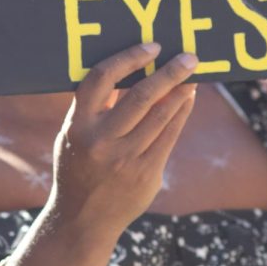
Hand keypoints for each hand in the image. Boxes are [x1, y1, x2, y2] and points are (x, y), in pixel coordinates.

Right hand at [49, 42, 196, 235]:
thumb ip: (96, 105)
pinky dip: (181, 113)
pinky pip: (169, 136)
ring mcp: (124, 159)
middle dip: (169, 72)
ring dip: (181, 91)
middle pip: (141, 95)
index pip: (100, 78)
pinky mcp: (145, 174)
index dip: (128, 58)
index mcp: (77, 124)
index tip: (152, 47)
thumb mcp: (74, 134)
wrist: (82, 218)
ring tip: (192, 76)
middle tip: (189, 58)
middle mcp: (100, 140)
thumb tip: (131, 69)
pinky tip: (187, 99)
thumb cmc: (79, 165)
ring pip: (161, 115)